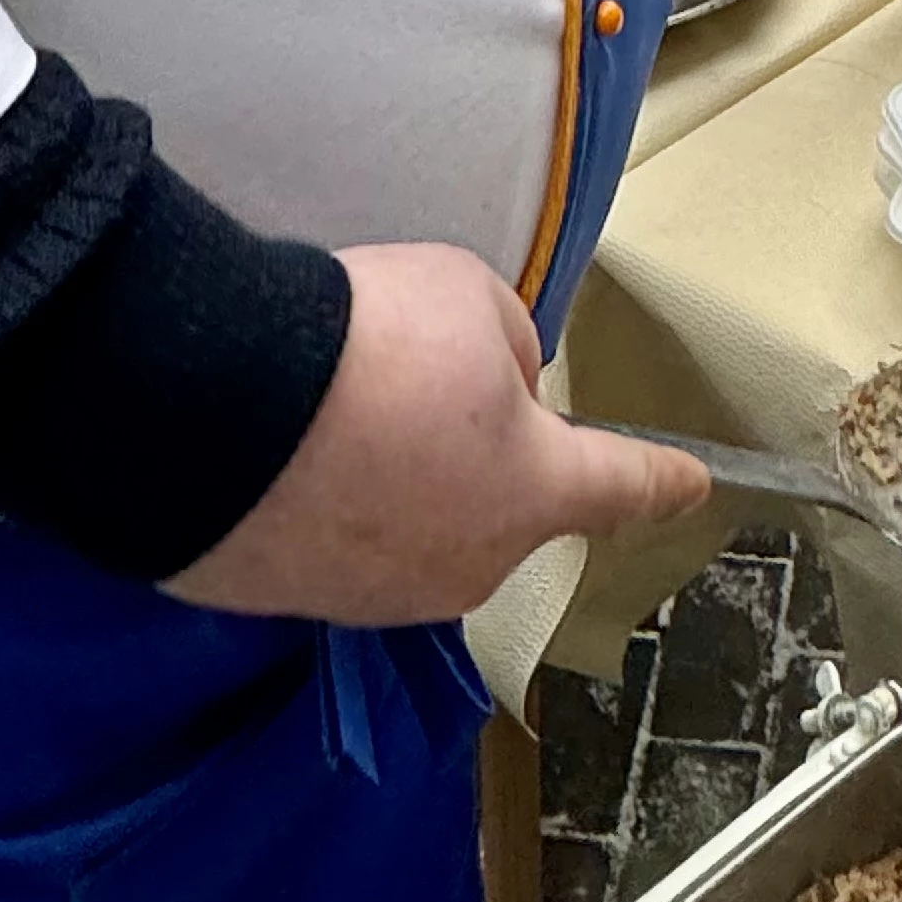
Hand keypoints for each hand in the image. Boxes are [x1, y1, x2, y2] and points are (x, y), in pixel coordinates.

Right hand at [165, 239, 708, 625]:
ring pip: (412, 519)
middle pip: (500, 497)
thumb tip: (488, 386)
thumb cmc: (370, 347)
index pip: (622, 485)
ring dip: (392, 473)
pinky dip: (322, 496)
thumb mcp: (473, 300)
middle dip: (474, 445)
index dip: (661, 479)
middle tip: (414, 377)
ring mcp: (376, 595)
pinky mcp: (292, 601)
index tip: (693, 487)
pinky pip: (332, 537)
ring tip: (334, 406)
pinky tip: (285, 448)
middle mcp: (468, 563)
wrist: (208, 409)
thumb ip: (503, 348)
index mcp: (535, 491)